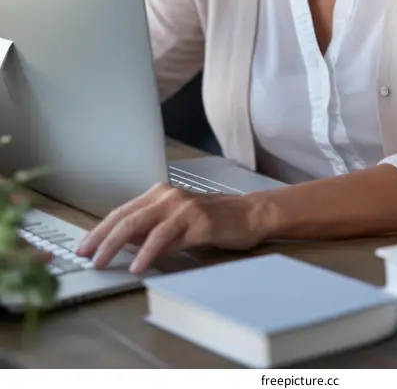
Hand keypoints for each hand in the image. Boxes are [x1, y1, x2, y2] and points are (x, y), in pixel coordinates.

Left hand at [75, 183, 265, 273]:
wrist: (249, 215)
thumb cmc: (214, 221)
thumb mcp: (176, 224)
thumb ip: (150, 230)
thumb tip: (120, 244)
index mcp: (160, 194)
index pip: (122, 212)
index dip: (100, 230)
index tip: (84, 247)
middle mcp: (168, 196)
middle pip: (125, 217)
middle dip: (100, 238)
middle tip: (85, 256)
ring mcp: (182, 207)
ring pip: (140, 224)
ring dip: (116, 245)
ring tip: (103, 262)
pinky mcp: (197, 221)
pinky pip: (165, 237)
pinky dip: (147, 252)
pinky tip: (138, 265)